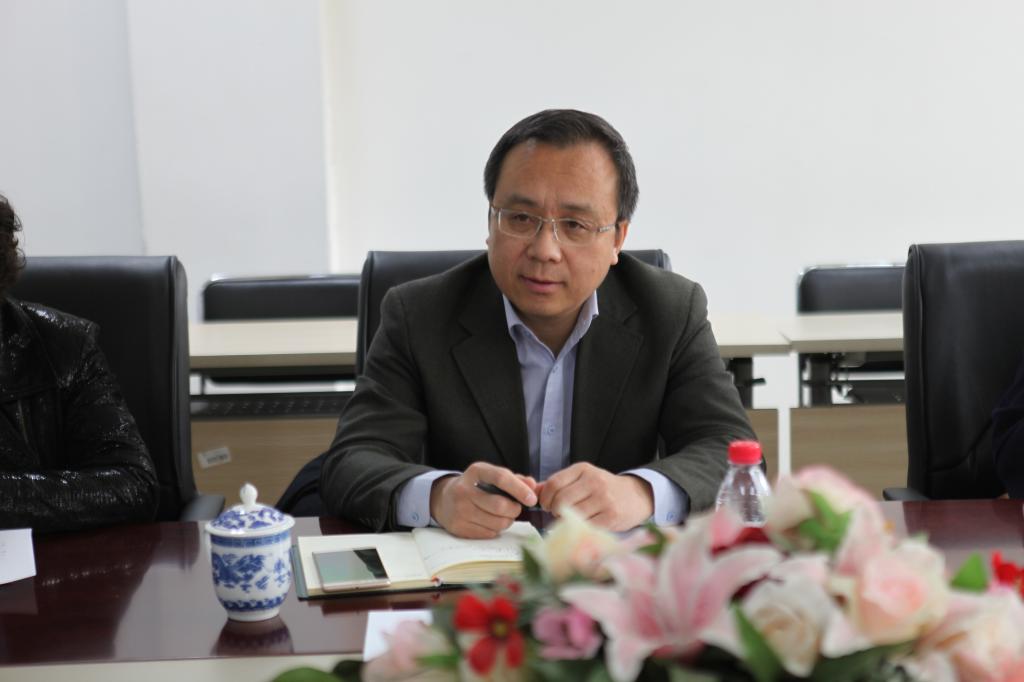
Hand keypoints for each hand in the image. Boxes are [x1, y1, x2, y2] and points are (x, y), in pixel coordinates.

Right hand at [429, 462, 537, 538]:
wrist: (443, 499)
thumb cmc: (476, 487)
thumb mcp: (492, 476)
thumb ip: (515, 479)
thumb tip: (532, 486)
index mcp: (476, 471)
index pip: (501, 478)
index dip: (519, 489)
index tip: (532, 499)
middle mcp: (464, 490)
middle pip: (500, 505)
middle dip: (514, 510)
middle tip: (515, 509)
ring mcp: (460, 510)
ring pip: (497, 523)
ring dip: (507, 521)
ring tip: (503, 516)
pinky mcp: (458, 527)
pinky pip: (489, 533)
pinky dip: (495, 530)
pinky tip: (490, 522)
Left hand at [536, 462, 653, 531]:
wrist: (635, 496)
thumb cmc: (603, 488)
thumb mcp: (582, 479)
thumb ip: (558, 484)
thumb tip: (533, 492)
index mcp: (583, 469)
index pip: (554, 484)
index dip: (545, 498)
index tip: (547, 505)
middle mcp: (593, 481)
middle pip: (560, 500)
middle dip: (554, 511)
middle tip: (558, 514)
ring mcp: (603, 499)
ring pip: (571, 515)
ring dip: (565, 521)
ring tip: (570, 520)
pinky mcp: (611, 517)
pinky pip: (586, 527)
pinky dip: (579, 530)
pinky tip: (581, 526)